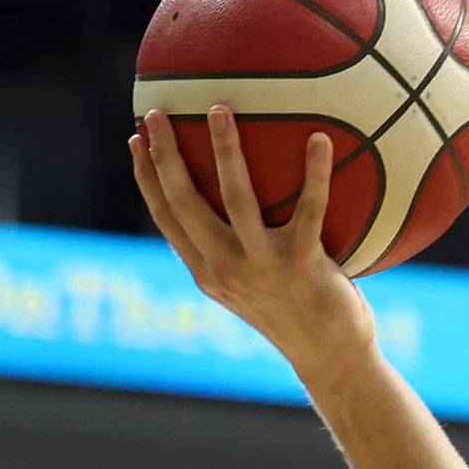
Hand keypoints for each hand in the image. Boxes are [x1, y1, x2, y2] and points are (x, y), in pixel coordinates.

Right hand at [129, 107, 373, 378]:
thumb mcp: (254, 284)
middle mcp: (225, 268)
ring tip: (220, 109)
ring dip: (225, 150)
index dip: (146, 178)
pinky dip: (315, 172)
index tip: (135, 140)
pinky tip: (320, 138)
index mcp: (207, 272)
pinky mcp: (302, 264)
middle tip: (158, 111)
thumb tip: (236, 198)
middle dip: (167, 154)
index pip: (165, 218)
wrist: (333, 359)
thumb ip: (237, 248)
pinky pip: (309, 208)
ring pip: (235, 198)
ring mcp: (262, 266)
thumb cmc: (299, 313)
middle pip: (184, 202)